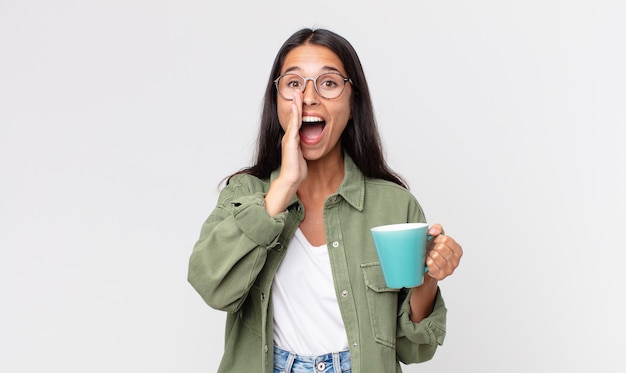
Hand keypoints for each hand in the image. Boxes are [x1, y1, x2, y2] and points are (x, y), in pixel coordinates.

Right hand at [264, 92, 306, 215]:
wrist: (291, 178)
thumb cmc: (297, 169)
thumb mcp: (302, 154)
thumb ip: (303, 146)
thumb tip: (308, 141)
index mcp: (292, 138)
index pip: (296, 120)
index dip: (297, 108)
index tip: (299, 98)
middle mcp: (289, 136)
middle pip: (293, 116)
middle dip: (295, 102)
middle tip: (297, 90)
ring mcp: (289, 139)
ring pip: (293, 118)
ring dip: (295, 106)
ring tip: (296, 94)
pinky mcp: (291, 142)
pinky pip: (294, 126)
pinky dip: (295, 116)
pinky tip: (297, 109)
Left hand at [425, 224, 461, 280]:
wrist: (426, 264)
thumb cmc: (432, 248)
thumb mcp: (436, 236)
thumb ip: (437, 228)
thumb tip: (434, 231)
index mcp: (457, 250)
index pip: (446, 239)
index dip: (437, 239)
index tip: (434, 241)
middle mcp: (456, 261)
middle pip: (441, 248)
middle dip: (433, 247)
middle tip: (432, 249)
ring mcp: (449, 269)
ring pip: (436, 256)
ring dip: (430, 254)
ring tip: (430, 255)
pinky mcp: (441, 276)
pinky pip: (432, 266)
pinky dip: (428, 262)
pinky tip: (428, 261)